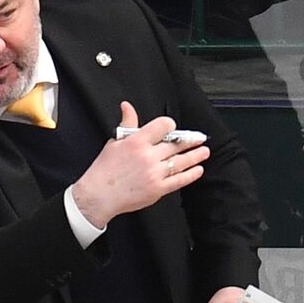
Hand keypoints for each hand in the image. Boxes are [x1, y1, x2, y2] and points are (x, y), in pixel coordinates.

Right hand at [70, 102, 209, 228]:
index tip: (173, 128)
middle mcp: (148, 156)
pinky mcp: (157, 189)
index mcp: (137, 142)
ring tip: (204, 151)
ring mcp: (154, 173)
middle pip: (176, 144)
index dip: (170, 125)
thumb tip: (127, 107)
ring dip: (196, 156)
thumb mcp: (114, 143)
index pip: (163, 126)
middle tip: (199, 138)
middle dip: (191, 140)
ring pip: (181, 162)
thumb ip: (127, 124)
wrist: (99, 196)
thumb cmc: (104, 171)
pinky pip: (179, 180)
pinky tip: (197, 170)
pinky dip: (191, 175)